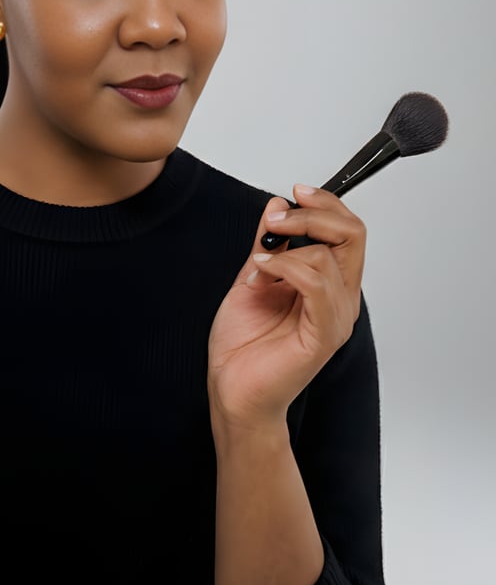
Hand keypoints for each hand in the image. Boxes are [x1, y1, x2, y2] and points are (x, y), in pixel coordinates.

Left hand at [207, 184, 365, 434]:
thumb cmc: (243, 345)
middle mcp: (340, 298)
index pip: (347, 230)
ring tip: (256, 265)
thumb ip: (268, 244)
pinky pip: (317, 286)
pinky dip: (285, 268)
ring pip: (329, 256)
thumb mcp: (252, 278)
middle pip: (353, 234)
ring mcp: (335, 317)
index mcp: (328, 284)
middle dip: (314, 214)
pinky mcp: (324, 335)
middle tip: (277, 219)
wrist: (232, 391)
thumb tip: (277, 204)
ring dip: (286, 249)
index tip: (294, 193)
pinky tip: (261, 274)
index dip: (324, 204)